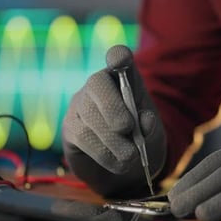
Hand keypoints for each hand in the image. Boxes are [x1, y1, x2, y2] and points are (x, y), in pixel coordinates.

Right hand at [62, 45, 166, 197]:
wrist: (124, 164)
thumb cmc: (139, 137)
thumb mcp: (151, 129)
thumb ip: (149, 124)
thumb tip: (144, 121)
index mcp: (123, 78)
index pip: (118, 57)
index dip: (118, 56)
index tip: (119, 61)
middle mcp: (97, 86)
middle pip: (97, 85)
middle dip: (114, 109)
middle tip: (128, 129)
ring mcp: (79, 105)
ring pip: (90, 116)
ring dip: (113, 139)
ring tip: (131, 156)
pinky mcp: (70, 128)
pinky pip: (84, 137)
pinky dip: (105, 153)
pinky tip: (119, 164)